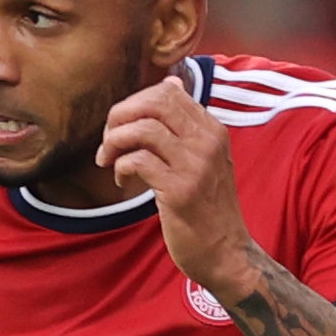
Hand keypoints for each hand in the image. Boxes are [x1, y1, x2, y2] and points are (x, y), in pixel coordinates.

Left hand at [97, 73, 260, 297]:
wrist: (226, 254)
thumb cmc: (209, 209)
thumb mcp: (206, 158)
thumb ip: (188, 124)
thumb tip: (172, 81)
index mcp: (213, 130)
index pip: (169, 91)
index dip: (136, 102)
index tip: (125, 125)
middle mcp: (207, 142)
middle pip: (154, 102)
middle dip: (121, 116)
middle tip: (109, 139)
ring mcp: (195, 166)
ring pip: (142, 129)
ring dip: (115, 142)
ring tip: (109, 161)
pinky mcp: (179, 191)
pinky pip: (138, 161)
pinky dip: (120, 167)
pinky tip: (122, 181)